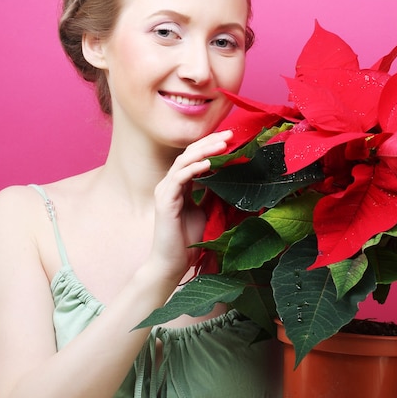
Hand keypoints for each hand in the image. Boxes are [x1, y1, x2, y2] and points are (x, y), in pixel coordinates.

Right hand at [150, 130, 232, 279]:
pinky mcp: (164, 201)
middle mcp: (170, 184)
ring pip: (184, 162)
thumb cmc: (188, 240)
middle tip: (229, 134)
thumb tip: (231, 180)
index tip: (231, 138)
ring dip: (204, 151)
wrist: (173, 263)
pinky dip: (194, 169)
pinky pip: (179, 178)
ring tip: (222, 144)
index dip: (211, 146)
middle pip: (189, 154)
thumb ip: (212, 194)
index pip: (195, 157)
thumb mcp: (206, 211)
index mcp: (180, 185)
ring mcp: (165, 191)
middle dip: (209, 142)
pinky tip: (208, 164)